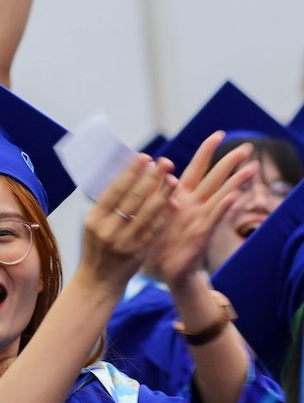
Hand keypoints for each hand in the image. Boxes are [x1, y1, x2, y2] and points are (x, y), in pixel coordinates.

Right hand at [77, 155, 175, 294]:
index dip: (131, 172)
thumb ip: (107, 207)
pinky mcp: (138, 253)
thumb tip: (126, 178)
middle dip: (151, 178)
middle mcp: (107, 229)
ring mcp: (124, 242)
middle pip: (133, 198)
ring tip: (173, 178)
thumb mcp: (93, 226)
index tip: (144, 157)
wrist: (98, 282)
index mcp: (94, 219)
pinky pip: (155, 230)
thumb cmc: (96, 248)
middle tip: (165, 162)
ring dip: (162, 194)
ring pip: (147, 213)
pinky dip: (165, 215)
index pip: (115, 190)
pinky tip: (174, 202)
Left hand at [147, 131, 257, 287]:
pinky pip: (214, 216)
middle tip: (248, 146)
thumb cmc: (155, 239)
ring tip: (253, 167)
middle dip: (230, 161)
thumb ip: (153, 190)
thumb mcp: (149, 210)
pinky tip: (236, 195)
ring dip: (236, 181)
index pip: (196, 168)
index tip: (219, 134)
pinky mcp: (202, 232)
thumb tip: (150, 164)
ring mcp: (200, 217)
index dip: (207, 151)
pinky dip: (224, 205)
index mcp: (180, 195)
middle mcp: (194, 203)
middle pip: (214, 177)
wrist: (161, 268)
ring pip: (220, 194)